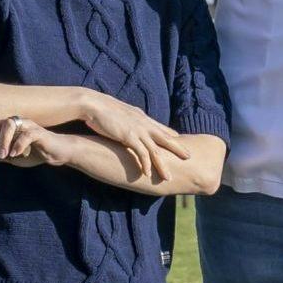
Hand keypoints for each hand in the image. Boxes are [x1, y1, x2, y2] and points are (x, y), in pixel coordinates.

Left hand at [0, 115, 65, 167]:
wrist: (55, 153)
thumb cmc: (32, 153)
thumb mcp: (10, 156)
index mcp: (5, 126)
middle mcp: (14, 122)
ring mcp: (26, 124)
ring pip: (9, 123)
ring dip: (3, 140)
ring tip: (3, 155)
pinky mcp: (38, 132)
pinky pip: (26, 134)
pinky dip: (18, 144)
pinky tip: (15, 154)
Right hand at [77, 92, 191, 181]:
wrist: (93, 104)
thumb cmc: (103, 109)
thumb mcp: (122, 113)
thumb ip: (129, 119)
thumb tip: (130, 122)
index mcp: (142, 117)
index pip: (161, 128)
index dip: (172, 136)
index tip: (181, 143)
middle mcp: (143, 123)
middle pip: (165, 138)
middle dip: (178, 148)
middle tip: (189, 157)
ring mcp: (138, 130)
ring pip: (155, 150)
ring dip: (162, 165)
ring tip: (168, 177)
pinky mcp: (129, 136)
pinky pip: (141, 153)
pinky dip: (145, 164)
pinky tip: (147, 174)